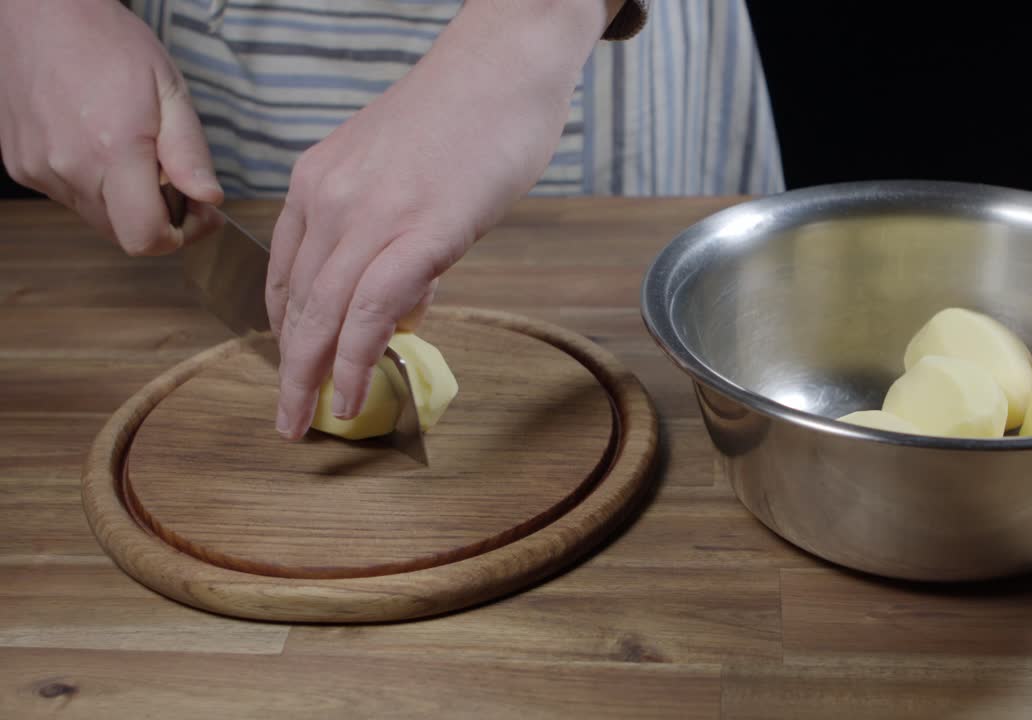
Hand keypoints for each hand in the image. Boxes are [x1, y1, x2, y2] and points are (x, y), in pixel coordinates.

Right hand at [0, 0, 222, 254]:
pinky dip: (92, 184)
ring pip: (96, 217)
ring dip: (124, 201)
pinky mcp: (21, 165)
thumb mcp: (169, 91)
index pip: (146, 238)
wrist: (40, 14)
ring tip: (133, 153)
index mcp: (113, 152)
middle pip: (123, 234)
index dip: (181, 235)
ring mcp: (39, 170)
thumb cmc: (108, 43)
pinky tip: (98, 144)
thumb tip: (208, 198)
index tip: (199, 211)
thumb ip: (189, 152)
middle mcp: (69, 169)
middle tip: (175, 182)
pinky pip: (68, 196)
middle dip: (157, 218)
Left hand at [268, 0, 614, 438]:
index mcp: (318, 180)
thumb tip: (402, 299)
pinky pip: (372, 310)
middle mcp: (329, 197)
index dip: (286, 330)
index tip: (294, 365)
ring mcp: (371, 214)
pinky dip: (356, 360)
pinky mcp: (420, 231)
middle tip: (285, 419)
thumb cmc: (464, 113)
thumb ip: (391, 232)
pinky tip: (352, 395)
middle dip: (287, 368)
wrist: (503, 66)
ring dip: (311, 377)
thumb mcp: (402, 170)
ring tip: (307, 422)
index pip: (287, 272)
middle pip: (296, 301)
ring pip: (324, 313)